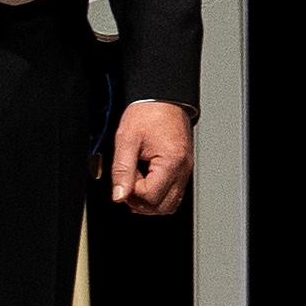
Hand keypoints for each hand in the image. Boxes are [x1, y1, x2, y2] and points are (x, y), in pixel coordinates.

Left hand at [106, 98, 194, 216]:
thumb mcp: (126, 139)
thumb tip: (119, 196)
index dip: (132, 192)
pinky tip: (146, 180)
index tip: (124, 178)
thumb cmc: (148, 113)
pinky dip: (158, 193)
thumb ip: (122, 170)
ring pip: (169, 204)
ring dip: (150, 200)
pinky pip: (173, 192)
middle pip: (162, 207)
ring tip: (136, 181)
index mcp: (171, 162)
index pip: (150, 197)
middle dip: (141, 201)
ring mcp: (185, 170)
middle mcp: (183, 169)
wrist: (162, 98)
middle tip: (128, 183)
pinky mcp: (183, 168)